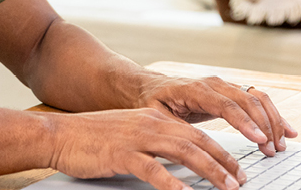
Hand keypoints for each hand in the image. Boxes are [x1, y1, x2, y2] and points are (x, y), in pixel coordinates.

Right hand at [45, 108, 245, 189]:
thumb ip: (155, 143)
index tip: (236, 167)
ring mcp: (137, 138)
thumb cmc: (92, 138)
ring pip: (184, 152)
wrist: (60, 135)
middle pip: (197, 141)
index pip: (196, 133)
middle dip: (223, 161)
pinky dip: (172, 182)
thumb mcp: (130, 134)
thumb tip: (180, 161)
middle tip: (240, 180)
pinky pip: (154, 169)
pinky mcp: (122, 154)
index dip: (220, 151)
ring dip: (209, 170)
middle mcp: (150, 124)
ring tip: (226, 187)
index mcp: (154, 118)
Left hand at [135, 75, 297, 156]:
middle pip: (247, 100)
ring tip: (281, 145)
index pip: (226, 105)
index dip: (245, 122)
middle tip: (274, 149)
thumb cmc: (153, 102)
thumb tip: (189, 145)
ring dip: (273, 121)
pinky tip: (287, 130)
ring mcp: (224, 85)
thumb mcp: (156, 116)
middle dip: (265, 125)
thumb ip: (175, 128)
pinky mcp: (230, 92)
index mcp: (195, 89)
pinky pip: (257, 100)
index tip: (259, 139)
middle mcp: (214, 83)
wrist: (150, 86)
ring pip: (256, 98)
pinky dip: (273, 114)